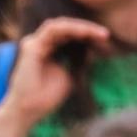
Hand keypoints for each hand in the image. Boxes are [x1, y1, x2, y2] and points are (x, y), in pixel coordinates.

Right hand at [0, 17, 111, 136]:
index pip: (70, 35)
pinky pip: (53, 29)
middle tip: (106, 34)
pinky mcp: (32, 46)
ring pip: (61, 25)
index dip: (88, 35)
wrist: (30, 110)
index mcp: (48, 49)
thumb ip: (78, 62)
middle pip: (67, 28)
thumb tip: (93, 50)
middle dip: (88, 29)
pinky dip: (71, 29)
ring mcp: (35, 42)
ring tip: (100, 33)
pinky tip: (85, 33)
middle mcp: (41, 43)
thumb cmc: (46, 97)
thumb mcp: (70, 76)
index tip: (106, 41)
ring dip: (82, 27)